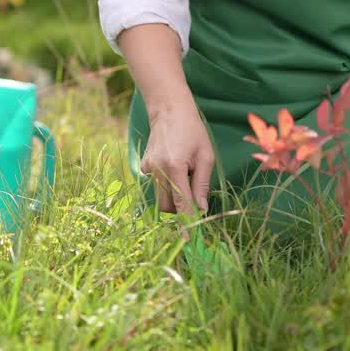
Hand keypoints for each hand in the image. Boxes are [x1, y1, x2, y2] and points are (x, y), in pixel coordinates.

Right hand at [140, 100, 214, 215]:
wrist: (169, 110)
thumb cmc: (192, 130)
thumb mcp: (205, 156)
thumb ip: (202, 184)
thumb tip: (202, 210)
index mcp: (174, 167)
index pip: (181, 204)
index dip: (186, 223)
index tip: (189, 240)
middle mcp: (157, 170)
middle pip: (168, 206)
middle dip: (181, 208)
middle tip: (195, 194)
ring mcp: (148, 168)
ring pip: (161, 197)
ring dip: (175, 194)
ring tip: (185, 172)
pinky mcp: (144, 166)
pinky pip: (157, 185)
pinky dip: (168, 183)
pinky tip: (174, 164)